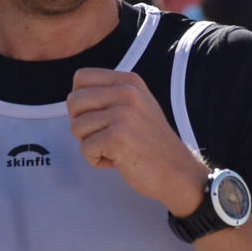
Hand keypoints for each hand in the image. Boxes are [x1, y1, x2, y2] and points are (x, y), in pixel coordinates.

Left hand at [67, 69, 207, 215]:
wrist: (177, 172)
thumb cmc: (153, 145)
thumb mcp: (136, 106)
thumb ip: (109, 96)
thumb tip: (75, 98)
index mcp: (129, 81)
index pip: (81, 78)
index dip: (81, 102)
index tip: (98, 117)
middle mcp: (126, 92)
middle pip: (74, 101)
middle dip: (82, 124)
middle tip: (104, 137)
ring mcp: (123, 113)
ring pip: (76, 126)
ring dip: (90, 144)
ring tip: (115, 148)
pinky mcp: (118, 136)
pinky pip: (85, 148)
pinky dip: (96, 160)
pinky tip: (118, 160)